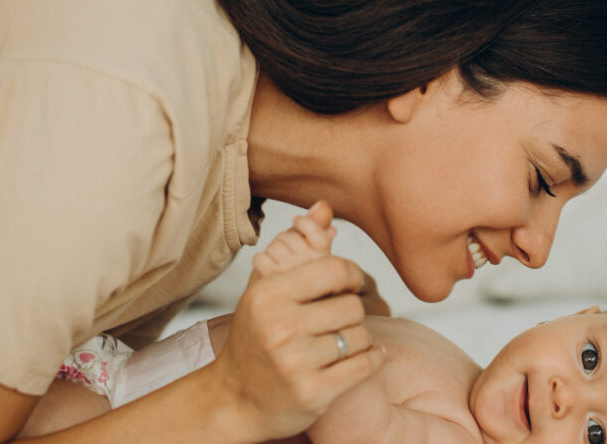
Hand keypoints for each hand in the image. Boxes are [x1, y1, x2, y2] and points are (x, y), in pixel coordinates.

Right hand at [209, 201, 384, 441]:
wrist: (233, 399)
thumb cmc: (254, 338)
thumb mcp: (267, 290)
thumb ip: (298, 247)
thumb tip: (324, 207)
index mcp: (268, 295)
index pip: (335, 270)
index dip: (351, 276)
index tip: (348, 286)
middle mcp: (279, 327)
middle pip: (352, 306)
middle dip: (351, 313)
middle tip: (338, 321)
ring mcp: (295, 362)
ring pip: (360, 337)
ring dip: (359, 340)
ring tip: (340, 343)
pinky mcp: (313, 393)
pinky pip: (365, 366)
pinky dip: (372, 360)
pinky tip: (365, 357)